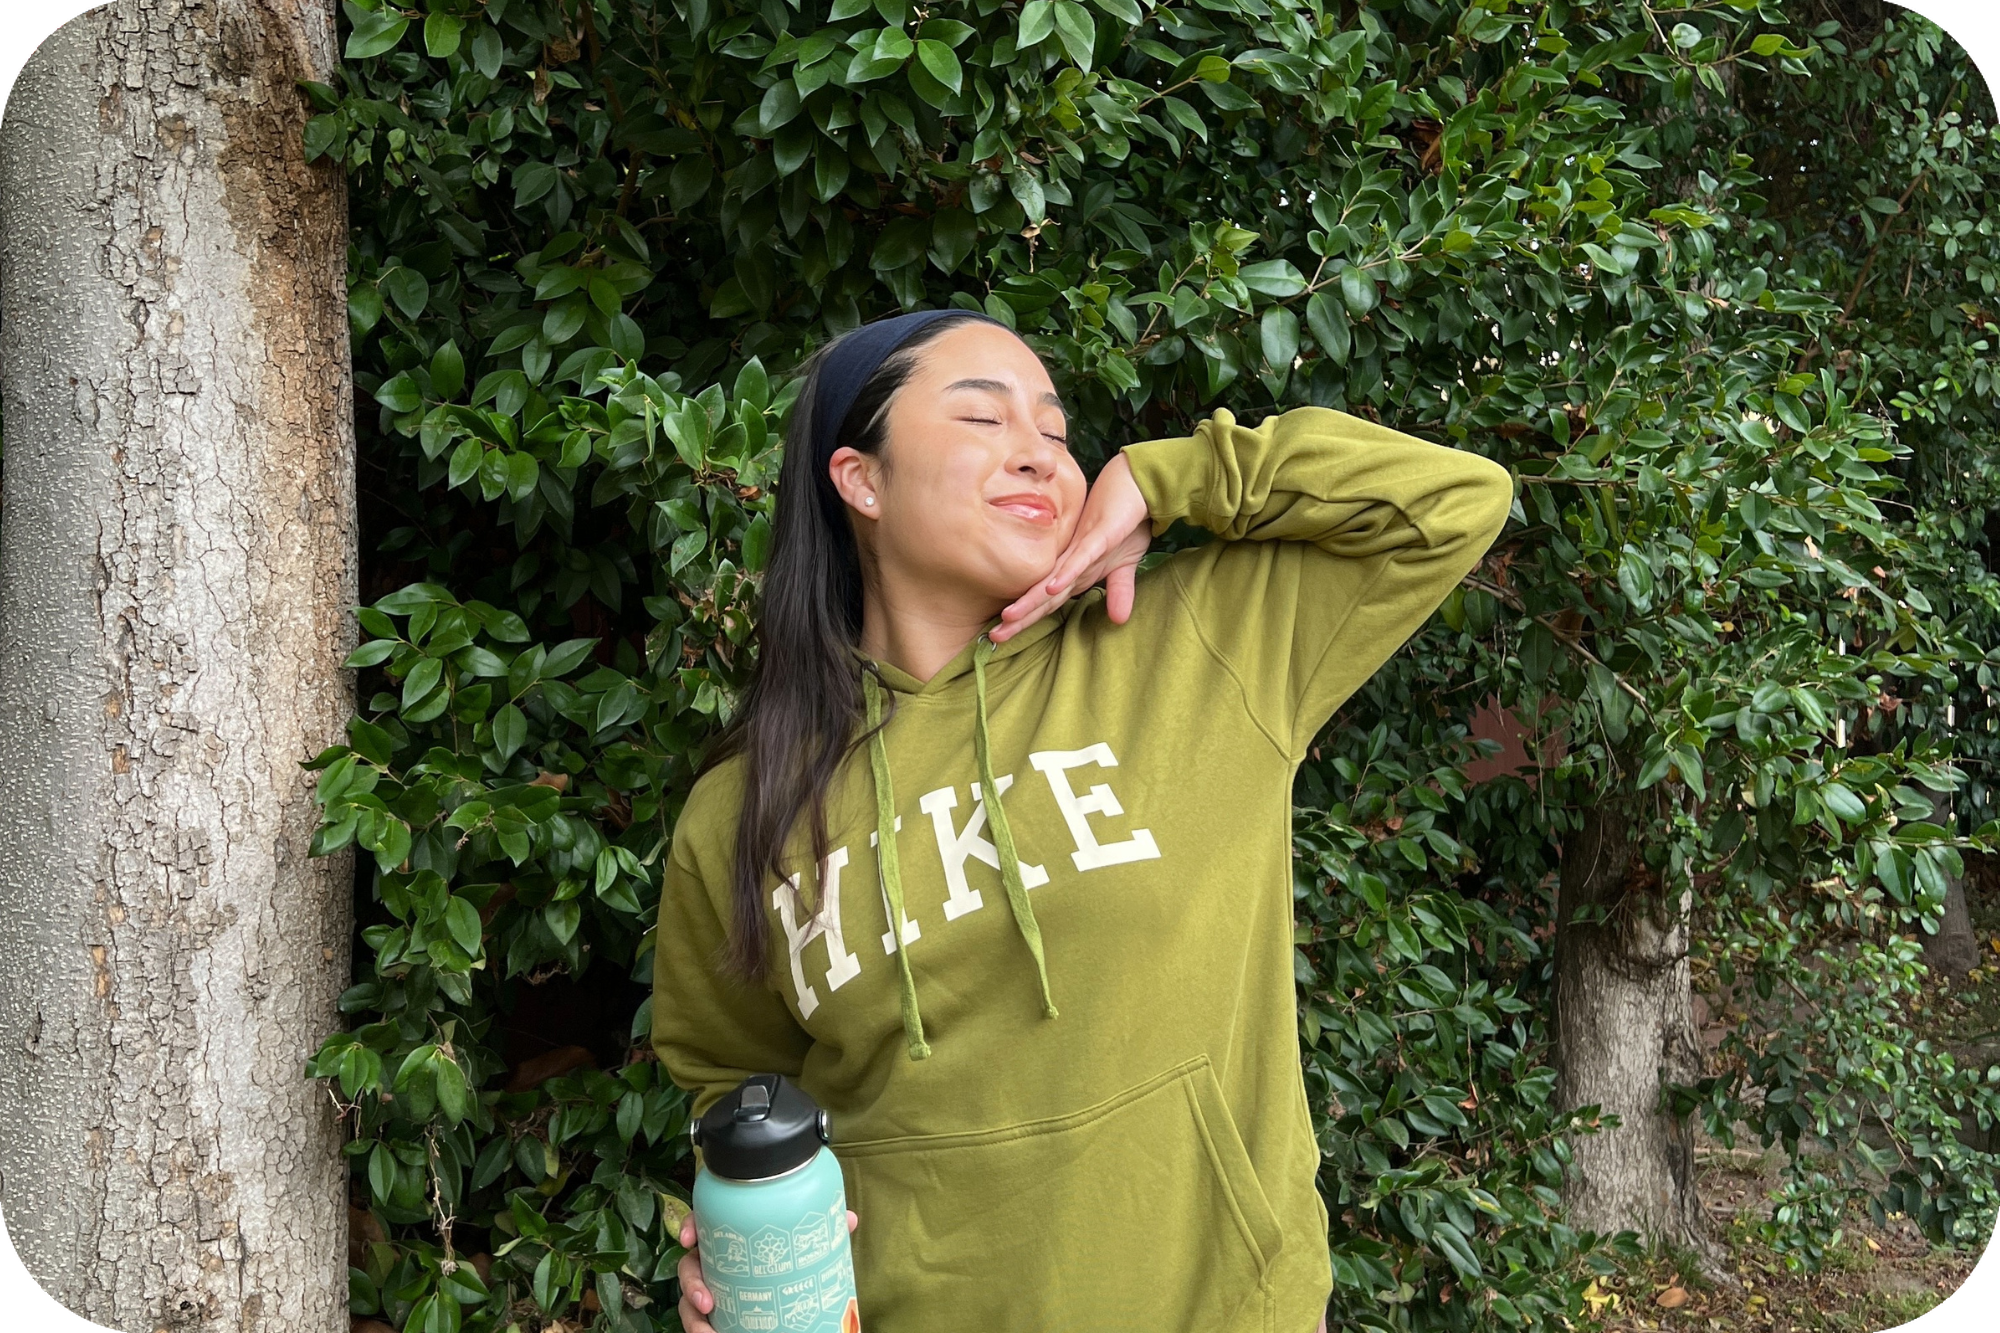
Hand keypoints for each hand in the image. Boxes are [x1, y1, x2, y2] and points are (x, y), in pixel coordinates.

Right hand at [677, 1207, 860, 1331]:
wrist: (794, 1304)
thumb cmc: (789, 1261)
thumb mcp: (804, 1248)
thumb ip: (821, 1233)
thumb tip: (848, 1219)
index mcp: (731, 1238)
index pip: (703, 1224)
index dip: (691, 1227)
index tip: (690, 1239)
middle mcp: (715, 1262)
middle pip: (690, 1267)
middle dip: (692, 1284)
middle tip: (708, 1301)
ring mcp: (713, 1288)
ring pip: (689, 1300)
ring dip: (693, 1317)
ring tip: (708, 1332)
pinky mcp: (717, 1314)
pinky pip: (701, 1322)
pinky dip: (702, 1330)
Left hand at [992, 452, 1150, 641]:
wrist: (1135, 487)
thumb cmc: (1125, 523)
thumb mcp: (1125, 566)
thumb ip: (1119, 592)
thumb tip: (1119, 620)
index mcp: (1073, 571)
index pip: (1046, 601)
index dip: (1027, 620)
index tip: (1003, 637)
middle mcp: (1070, 562)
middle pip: (1041, 595)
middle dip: (1019, 617)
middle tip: (993, 636)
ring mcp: (1081, 549)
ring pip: (1052, 580)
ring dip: (1032, 600)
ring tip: (1009, 618)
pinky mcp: (1098, 536)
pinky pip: (1080, 559)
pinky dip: (1066, 574)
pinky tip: (1051, 588)